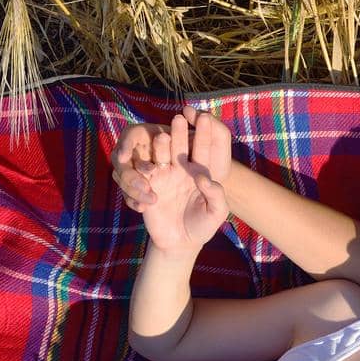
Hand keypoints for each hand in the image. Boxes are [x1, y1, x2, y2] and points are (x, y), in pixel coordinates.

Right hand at [136, 114, 229, 255]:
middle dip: (180, 133)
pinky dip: (145, 172)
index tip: (206, 117)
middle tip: (180, 118)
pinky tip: (148, 168)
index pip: (203, 149)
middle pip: (179, 147)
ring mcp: (163, 176)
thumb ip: (216, 195)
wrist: (180, 243)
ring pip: (159, 156)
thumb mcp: (216, 213)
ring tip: (162, 137)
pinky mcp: (147, 186)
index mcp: (200, 171)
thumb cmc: (203, 226)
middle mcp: (180, 169)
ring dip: (160, 147)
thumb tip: (204, 178)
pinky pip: (143, 175)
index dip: (204, 134)